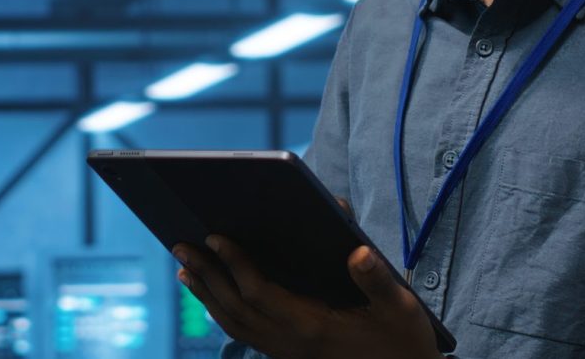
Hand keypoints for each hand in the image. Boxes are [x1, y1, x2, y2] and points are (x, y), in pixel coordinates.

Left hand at [174, 236, 441, 358]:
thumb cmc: (403, 342)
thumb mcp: (401, 309)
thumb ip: (377, 279)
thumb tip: (357, 249)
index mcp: (312, 327)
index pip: (260, 292)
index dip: (235, 264)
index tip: (216, 237)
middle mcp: (290, 342)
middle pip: (236, 306)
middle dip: (207, 274)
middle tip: (181, 245)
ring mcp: (286, 351)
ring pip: (234, 323)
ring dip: (207, 294)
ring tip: (186, 267)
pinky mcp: (287, 354)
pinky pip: (244, 333)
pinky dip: (222, 312)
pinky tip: (214, 295)